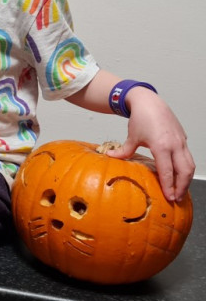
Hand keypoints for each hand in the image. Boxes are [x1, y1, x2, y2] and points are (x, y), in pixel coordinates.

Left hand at [106, 87, 195, 201]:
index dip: (168, 186)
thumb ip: (124, 151)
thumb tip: (110, 157)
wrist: (150, 102)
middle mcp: (175, 145)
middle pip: (184, 171)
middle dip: (181, 186)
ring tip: (179, 190)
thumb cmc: (140, 119)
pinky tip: (179, 176)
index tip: (168, 198)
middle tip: (175, 198)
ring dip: (186, 179)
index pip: (167, 171)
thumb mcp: (131, 137)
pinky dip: (186, 169)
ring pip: (190, 165)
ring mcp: (181, 141)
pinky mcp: (183, 139)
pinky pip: (188, 157)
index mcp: (161, 146)